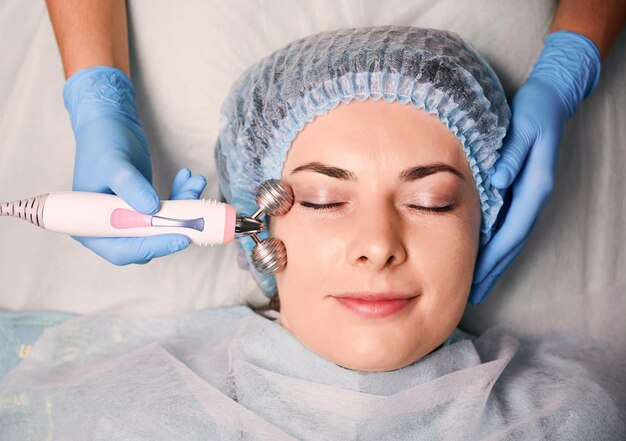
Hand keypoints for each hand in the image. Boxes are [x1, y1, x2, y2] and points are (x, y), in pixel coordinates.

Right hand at [65, 66, 206, 264]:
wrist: (108, 122)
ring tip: (195, 182)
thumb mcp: (114, 165)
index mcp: (91, 226)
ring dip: (184, 206)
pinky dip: (180, 196)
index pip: (122, 250)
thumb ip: (131, 188)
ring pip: (163, 225)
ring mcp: (128, 217)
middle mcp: (109, 227)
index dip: (152, 248)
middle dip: (175, 225)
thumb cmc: (101, 142)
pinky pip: (167, 209)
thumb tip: (152, 211)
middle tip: (198, 211)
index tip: (180, 239)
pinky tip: (188, 178)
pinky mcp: (143, 206)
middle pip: (147, 241)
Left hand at [468, 31, 600, 303]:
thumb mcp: (524, 129)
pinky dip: (496, 241)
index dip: (493, 259)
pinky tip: (484, 250)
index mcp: (533, 187)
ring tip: (478, 282)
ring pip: (510, 236)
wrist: (553, 97)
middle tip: (474, 294)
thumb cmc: (536, 111)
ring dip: (495, 260)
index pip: (511, 232)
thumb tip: (497, 182)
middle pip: (511, 242)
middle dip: (493, 269)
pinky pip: (508, 223)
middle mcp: (533, 196)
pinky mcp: (522, 188)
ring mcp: (529, 194)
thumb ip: (511, 156)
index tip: (476, 280)